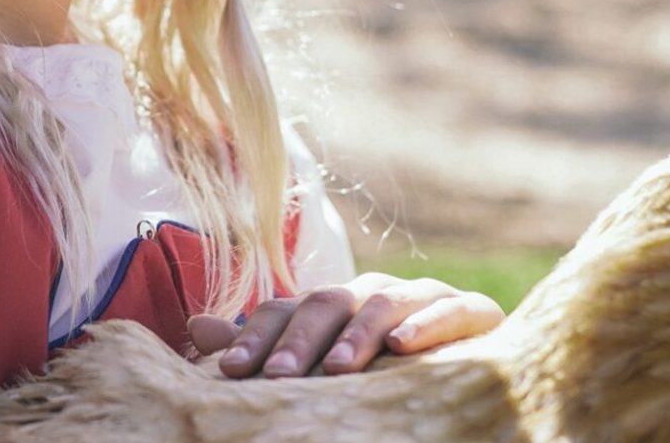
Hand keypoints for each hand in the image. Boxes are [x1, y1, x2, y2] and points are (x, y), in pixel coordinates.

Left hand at [187, 272, 503, 378]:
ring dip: (358, 335)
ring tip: (338, 369)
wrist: (467, 366)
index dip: (256, 337)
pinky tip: (405, 345)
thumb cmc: (386, 370)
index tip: (231, 372)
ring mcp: (422, 297)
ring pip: (383, 302)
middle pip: (328, 303)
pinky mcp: (472, 312)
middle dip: (300, 340)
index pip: (286, 311)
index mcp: (333, 306)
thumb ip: (265, 346)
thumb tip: (197, 326)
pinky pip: (452, 310)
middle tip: (277, 376)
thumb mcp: (323, 363)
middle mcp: (371, 293)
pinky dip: (427, 324)